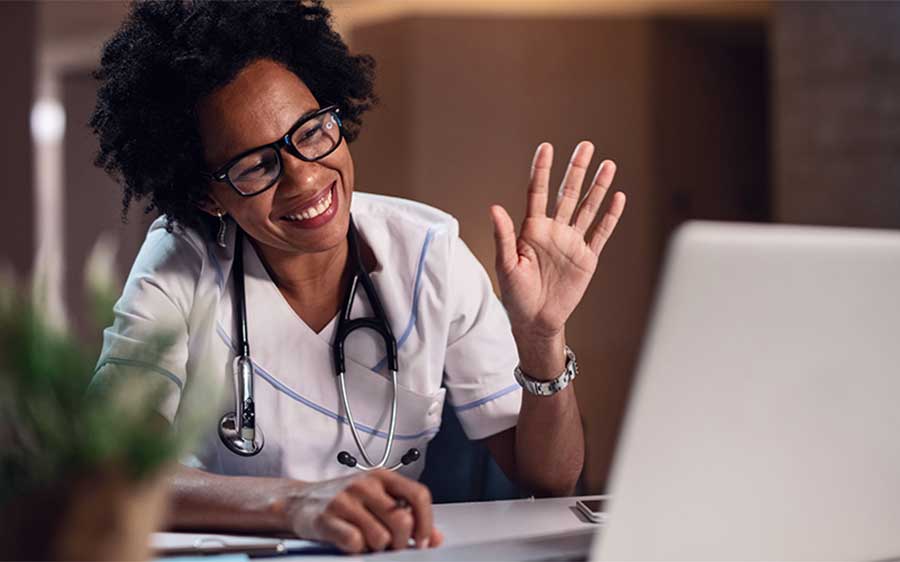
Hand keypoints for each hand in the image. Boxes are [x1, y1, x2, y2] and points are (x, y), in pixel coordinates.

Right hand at [285, 470, 442, 553]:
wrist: (300, 500)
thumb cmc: (344, 500)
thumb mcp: (377, 499)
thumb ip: (407, 514)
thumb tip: (435, 537)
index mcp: (382, 476)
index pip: (418, 495)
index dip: (426, 522)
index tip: (423, 540)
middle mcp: (365, 484)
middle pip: (402, 520)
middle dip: (401, 541)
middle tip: (391, 545)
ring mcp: (345, 500)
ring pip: (381, 537)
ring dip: (377, 547)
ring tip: (367, 541)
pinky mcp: (327, 519)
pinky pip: (355, 543)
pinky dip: (357, 549)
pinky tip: (351, 542)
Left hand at [490, 142, 624, 343]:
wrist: (536, 320)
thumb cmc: (515, 294)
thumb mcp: (506, 265)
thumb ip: (503, 235)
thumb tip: (494, 208)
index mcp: (531, 229)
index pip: (538, 192)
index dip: (542, 170)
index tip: (546, 147)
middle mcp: (554, 230)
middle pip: (567, 193)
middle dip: (576, 169)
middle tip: (586, 145)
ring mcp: (572, 242)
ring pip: (587, 208)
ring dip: (598, 187)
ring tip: (608, 164)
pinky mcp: (587, 257)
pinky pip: (601, 232)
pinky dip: (610, 216)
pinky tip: (618, 197)